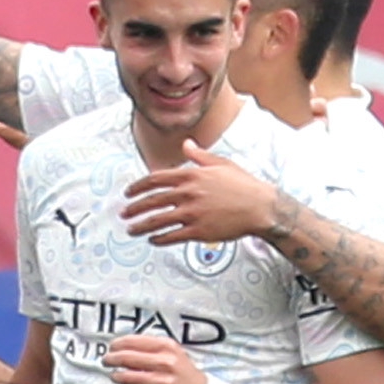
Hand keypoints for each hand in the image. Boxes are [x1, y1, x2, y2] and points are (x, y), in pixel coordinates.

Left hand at [107, 333, 208, 383]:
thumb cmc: (181, 372)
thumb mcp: (172, 353)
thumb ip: (150, 348)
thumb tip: (121, 347)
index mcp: (168, 347)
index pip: (136, 341)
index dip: (118, 344)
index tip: (111, 347)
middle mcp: (167, 363)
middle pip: (129, 358)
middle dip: (113, 359)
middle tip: (106, 361)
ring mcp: (165, 382)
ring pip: (131, 377)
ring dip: (118, 376)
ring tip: (114, 376)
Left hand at [122, 143, 284, 246]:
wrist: (260, 207)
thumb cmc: (243, 185)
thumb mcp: (221, 163)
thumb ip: (199, 156)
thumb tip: (186, 144)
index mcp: (191, 174)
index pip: (155, 179)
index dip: (138, 186)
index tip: (128, 193)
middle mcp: (188, 193)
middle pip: (152, 201)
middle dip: (134, 207)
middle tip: (124, 213)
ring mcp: (192, 213)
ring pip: (157, 220)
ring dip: (141, 226)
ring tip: (131, 229)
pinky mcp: (198, 231)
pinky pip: (172, 236)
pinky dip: (159, 239)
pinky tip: (152, 240)